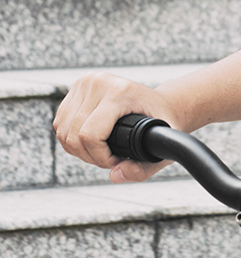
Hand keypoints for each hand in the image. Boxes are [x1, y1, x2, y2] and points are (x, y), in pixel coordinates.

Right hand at [54, 72, 189, 182]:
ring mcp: (86, 82)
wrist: (163, 103)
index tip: (116, 160)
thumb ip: (141, 169)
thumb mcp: (162, 147)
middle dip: (90, 156)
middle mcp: (99, 82)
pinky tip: (90, 141)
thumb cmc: (163, 123)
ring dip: (78, 149)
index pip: (90, 135)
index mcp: (120, 91)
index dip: (100, 157)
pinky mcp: (77, 87)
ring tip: (101, 150)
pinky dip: (70, 138)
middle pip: (74, 136)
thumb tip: (115, 175)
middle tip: (110, 158)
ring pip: (63, 131)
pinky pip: (59, 123)